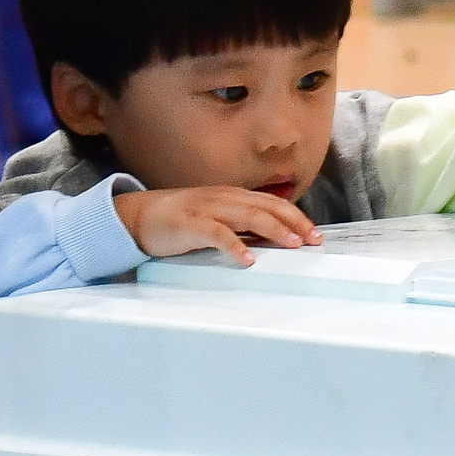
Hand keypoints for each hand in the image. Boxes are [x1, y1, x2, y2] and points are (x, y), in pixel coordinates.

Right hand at [113, 187, 321, 264]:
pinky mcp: (190, 225)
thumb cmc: (181, 220)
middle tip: (312, 240)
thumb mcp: (216, 218)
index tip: (314, 234)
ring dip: (273, 230)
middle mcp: (224, 198)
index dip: (296, 217)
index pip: (272, 203)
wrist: (139, 216)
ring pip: (248, 216)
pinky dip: (234, 246)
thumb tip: (272, 239)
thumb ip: (241, 225)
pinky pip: (217, 234)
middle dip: (294, 223)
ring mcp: (208, 209)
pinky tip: (247, 259)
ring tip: (292, 245)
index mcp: (233, 196)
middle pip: (267, 207)